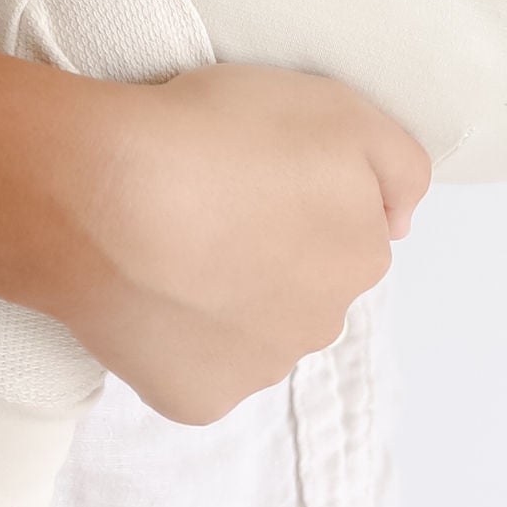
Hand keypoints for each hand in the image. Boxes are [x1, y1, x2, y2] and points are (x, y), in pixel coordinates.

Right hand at [42, 65, 430, 424]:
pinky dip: (178, 339)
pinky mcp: (199, 400)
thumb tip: (401, 223)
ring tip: (168, 243)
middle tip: (210, 203)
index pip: (346, 228)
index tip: (251, 168)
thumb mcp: (335, 106)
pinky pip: (198, 369)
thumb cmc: (216, 135)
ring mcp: (260, 370)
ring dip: (226, 298)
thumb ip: (398, 163)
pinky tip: (149, 294)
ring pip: (254, 331)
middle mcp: (323, 324)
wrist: (105, 198)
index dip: (298, 192)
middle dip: (270, 252)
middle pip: (305, 286)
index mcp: (360, 254)